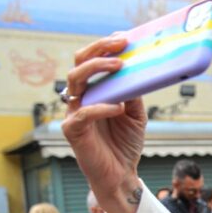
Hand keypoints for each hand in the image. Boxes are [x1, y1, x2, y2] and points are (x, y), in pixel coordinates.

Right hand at [60, 35, 146, 212]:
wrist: (121, 174)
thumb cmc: (126, 144)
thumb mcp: (136, 115)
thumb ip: (134, 93)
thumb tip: (138, 70)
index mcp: (93, 91)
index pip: (91, 60)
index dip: (103, 46)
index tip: (123, 38)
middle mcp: (80, 98)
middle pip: (78, 63)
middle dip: (98, 49)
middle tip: (120, 44)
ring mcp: (74, 113)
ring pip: (75, 81)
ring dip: (97, 69)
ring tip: (119, 66)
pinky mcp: (73, 131)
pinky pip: (83, 113)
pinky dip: (102, 107)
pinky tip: (118, 107)